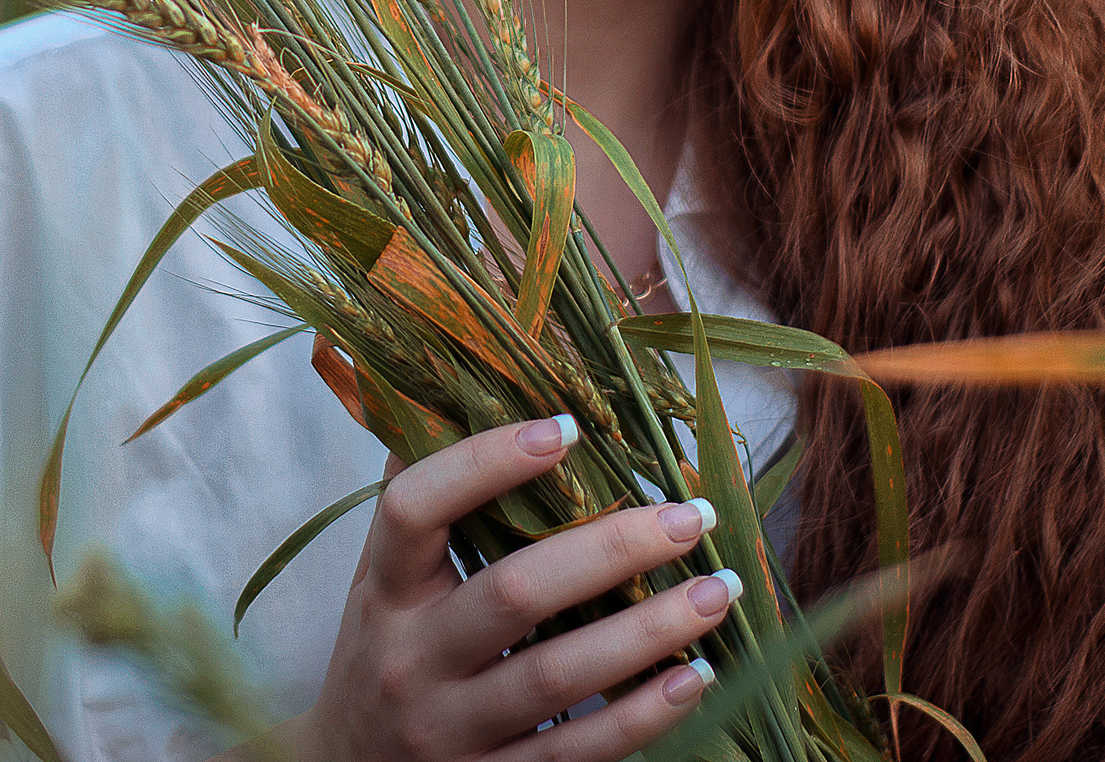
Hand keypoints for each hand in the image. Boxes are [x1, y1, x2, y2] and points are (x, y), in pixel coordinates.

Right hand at [288, 414, 740, 761]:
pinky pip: (578, 752)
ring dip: (651, 630)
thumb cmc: (388, 646)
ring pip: (560, 678)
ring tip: (720, 589)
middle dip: (611, 549)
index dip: (486, 462)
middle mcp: (413, 659)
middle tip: (690, 515)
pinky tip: (695, 675)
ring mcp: (452, 730)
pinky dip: (643, 715)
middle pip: (514, 594)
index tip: (564, 427)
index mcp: (386, 589)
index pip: (414, 509)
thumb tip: (467, 379)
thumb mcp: (385, 576)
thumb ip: (423, 491)